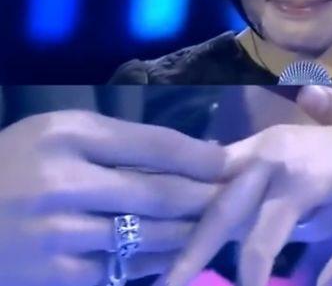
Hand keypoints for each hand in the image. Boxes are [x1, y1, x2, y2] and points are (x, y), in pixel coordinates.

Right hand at [0, 110, 224, 285]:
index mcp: (69, 137)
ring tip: (221, 226)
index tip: (228, 161)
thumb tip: (179, 154)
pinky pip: (120, 272)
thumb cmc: (14, 161)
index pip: (152, 145)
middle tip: (239, 197)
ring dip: (190, 234)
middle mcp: (66, 183)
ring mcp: (58, 236)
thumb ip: (114, 140)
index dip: (198, 155)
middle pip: (158, 194)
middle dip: (206, 197)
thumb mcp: (59, 131)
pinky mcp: (53, 277)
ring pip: (146, 238)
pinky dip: (155, 265)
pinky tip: (177, 257)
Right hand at [164, 103, 331, 285]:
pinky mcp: (273, 140)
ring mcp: (272, 141)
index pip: (260, 235)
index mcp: (305, 173)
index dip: (250, 275)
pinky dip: (208, 194)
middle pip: (222, 203)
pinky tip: (193, 215)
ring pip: (217, 182)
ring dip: (193, 217)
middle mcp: (277, 151)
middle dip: (194, 246)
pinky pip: (229, 169)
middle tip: (167, 283)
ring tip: (168, 253)